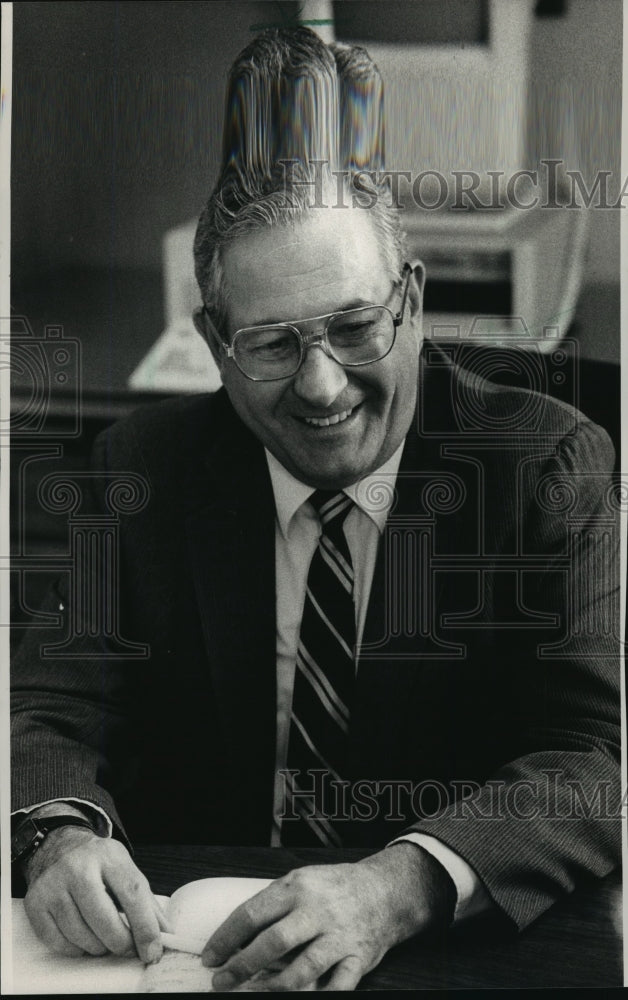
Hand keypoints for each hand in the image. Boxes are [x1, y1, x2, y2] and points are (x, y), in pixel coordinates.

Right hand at [22, 827, 167, 962]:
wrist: (59, 846)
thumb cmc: (97, 863)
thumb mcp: (125, 869)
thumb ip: (146, 901)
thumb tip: (164, 934)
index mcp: (109, 856)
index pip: (132, 894)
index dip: (146, 927)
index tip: (153, 950)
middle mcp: (79, 867)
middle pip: (104, 920)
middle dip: (121, 943)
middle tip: (127, 947)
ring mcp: (54, 885)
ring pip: (81, 935)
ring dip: (98, 947)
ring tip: (103, 938)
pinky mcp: (36, 902)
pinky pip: (59, 942)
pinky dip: (75, 948)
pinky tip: (82, 936)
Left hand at [202, 843, 454, 990]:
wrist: (385, 891)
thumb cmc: (335, 888)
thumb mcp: (302, 881)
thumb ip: (275, 903)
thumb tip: (236, 935)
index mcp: (297, 887)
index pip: (253, 913)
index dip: (227, 938)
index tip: (210, 958)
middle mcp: (317, 910)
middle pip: (273, 941)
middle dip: (242, 966)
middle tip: (221, 981)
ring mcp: (339, 935)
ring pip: (302, 968)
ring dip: (272, 987)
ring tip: (252, 993)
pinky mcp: (358, 957)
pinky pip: (338, 986)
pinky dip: (321, 996)